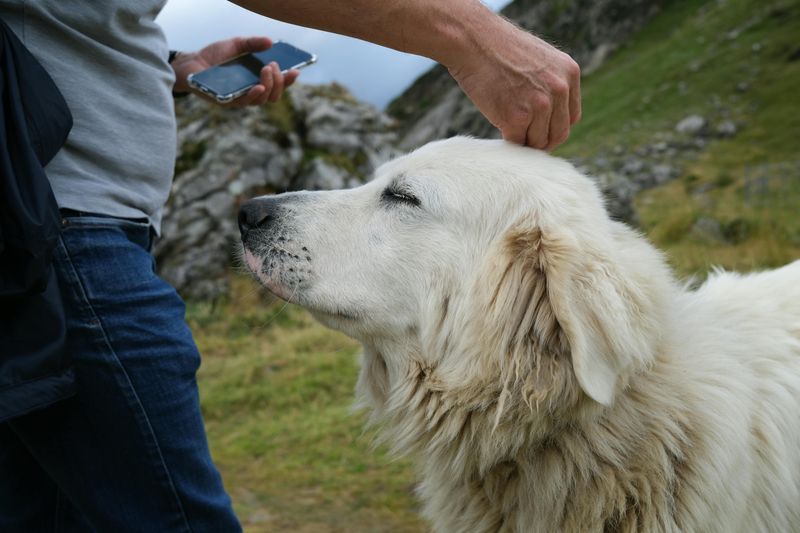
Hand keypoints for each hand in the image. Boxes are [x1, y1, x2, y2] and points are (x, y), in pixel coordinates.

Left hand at [171, 37, 299, 105]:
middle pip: (274, 96)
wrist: (190, 63)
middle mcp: (251, 92)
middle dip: (279, 81)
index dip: (288, 81)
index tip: (296, 70)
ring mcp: (240, 99)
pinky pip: (245, 103)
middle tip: (273, 65)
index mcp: (256, 80)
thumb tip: (270, 42)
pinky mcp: (228, 102)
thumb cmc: (213, 56)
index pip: (278, 85)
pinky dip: (254, 95)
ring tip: (267, 69)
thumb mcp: (236, 45)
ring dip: (269, 85)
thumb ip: (253, 43)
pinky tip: (259, 86)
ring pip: (263, 100)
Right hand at [447, 20, 580, 150]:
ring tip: (508, 126)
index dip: (554, 127)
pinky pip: (517, 143)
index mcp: (569, 73)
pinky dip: (507, 141)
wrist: (473, 40)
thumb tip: (550, 114)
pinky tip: (499, 125)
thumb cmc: (499, 48)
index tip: (540, 130)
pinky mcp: (516, 117)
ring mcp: (539, 104)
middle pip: (558, 134)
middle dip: (541, 140)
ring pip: (538, 142)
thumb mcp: (541, 59)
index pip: (571, 117)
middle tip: (524, 138)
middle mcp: (559, 89)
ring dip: (523, 140)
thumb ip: (551, 84)